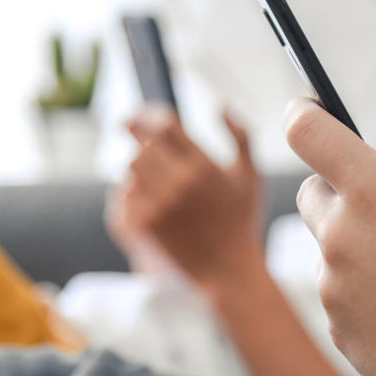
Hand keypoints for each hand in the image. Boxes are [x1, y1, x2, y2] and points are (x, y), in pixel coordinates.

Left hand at [115, 107, 264, 285]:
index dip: (146, 116)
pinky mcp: (145, 224)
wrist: (228, 270)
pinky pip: (124, 194)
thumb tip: (221, 106)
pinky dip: (131, 192)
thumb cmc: (241, 221)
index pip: (163, 125)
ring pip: (131, 167)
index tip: (137, 119)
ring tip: (151, 176)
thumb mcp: (251, 176)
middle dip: (141, 144)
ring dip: (137, 167)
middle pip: (142, 144)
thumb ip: (241, 136)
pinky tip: (146, 199)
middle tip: (142, 147)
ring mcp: (159, 204)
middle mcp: (180, 182)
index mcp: (204, 166)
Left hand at [284, 97, 375, 375]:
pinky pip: (342, 297)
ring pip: (331, 250)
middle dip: (339, 191)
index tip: (305, 110)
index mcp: (373, 192)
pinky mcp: (338, 332)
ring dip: (359, 248)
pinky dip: (366, 294)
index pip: (306, 132)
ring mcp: (333, 290)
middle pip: (311, 194)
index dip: (301, 112)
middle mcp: (339, 238)